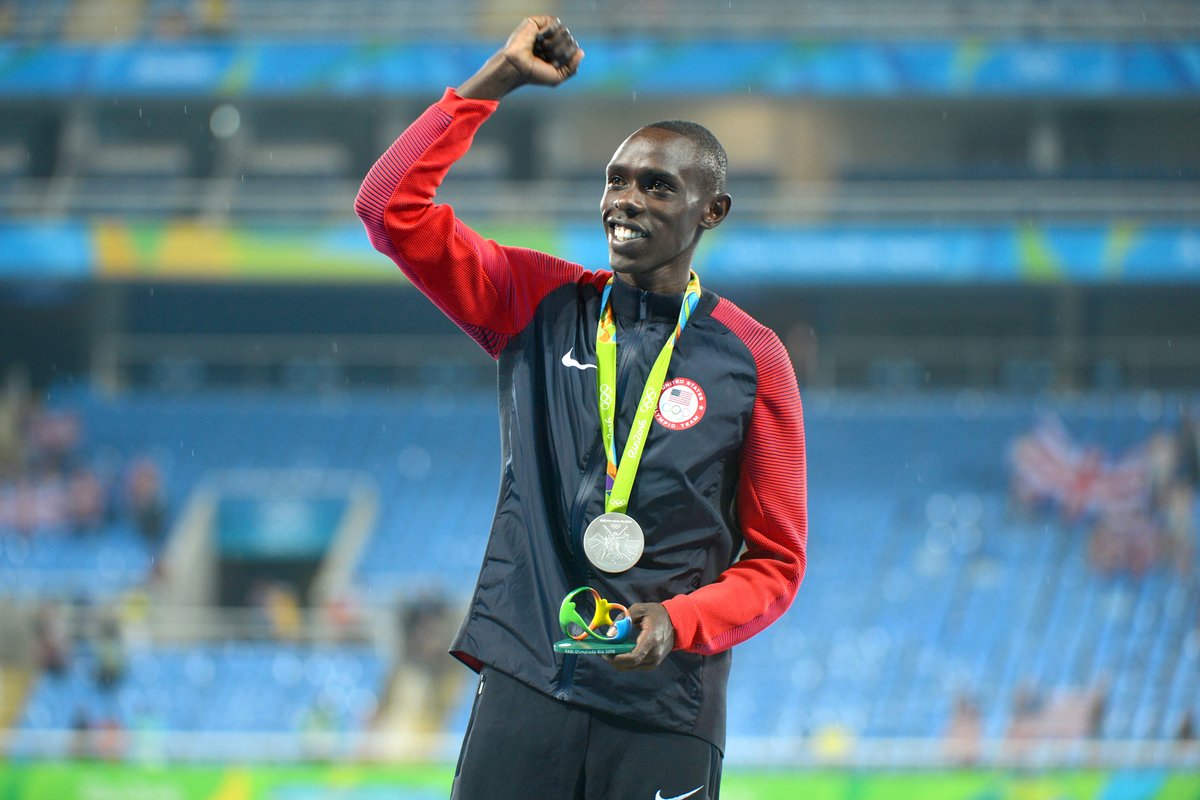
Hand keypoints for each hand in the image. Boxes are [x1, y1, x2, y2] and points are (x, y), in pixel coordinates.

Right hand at [458, 17, 583, 99]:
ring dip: (553, 44)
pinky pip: (555, 22)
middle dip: (559, 51)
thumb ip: (572, 68)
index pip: (574, 48)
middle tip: (545, 56)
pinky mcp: (538, 22)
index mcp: (558, 52)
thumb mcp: (558, 77)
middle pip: (570, 40)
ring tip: (540, 49)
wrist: (517, 67)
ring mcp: (545, 31)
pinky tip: (539, 39)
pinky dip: (549, 32)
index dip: (566, 57)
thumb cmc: (534, 74)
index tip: (552, 64)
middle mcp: (553, 41)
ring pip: (564, 31)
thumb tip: (581, 51)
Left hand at [605, 603, 674, 670]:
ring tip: (609, 651)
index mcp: (651, 639)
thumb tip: (609, 635)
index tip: (605, 653)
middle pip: (629, 665)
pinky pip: (634, 666)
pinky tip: (619, 653)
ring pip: (630, 668)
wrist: (676, 622)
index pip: (633, 657)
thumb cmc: (655, 614)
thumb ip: (623, 619)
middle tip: (603, 651)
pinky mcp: (653, 664)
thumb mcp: (638, 609)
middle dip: (613, 660)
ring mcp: (655, 661)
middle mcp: (654, 653)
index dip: (617, 658)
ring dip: (617, 662)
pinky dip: (624, 662)